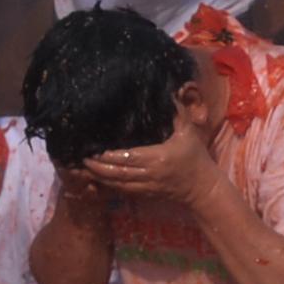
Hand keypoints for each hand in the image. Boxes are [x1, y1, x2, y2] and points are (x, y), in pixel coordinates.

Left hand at [81, 124, 217, 206]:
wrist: (203, 187)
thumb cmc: (196, 156)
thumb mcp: (188, 131)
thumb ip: (178, 111)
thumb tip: (172, 89)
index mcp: (158, 157)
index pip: (128, 156)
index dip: (108, 156)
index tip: (93, 149)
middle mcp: (150, 173)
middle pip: (118, 172)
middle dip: (97, 167)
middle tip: (81, 158)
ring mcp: (147, 186)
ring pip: (118, 184)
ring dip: (99, 177)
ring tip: (82, 169)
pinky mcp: (146, 194)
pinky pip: (123, 191)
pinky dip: (108, 185)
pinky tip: (97, 179)